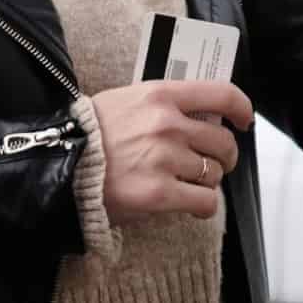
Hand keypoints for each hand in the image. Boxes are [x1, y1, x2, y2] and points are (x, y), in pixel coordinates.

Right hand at [91, 80, 253, 224]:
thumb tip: (201, 115)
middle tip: (212, 163)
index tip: (244, 121)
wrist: (58, 164)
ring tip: (187, 183)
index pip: (222, 96)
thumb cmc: (90, 133)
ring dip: (206, 181)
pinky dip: (203, 206)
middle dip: (224, 157)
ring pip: (213, 173)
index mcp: (161, 95)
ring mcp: (165, 159)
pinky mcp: (159, 193)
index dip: (242, 109)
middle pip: (223, 142)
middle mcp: (168, 125)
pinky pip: (204, 202)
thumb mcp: (127, 100)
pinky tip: (192, 205)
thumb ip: (164, 104)